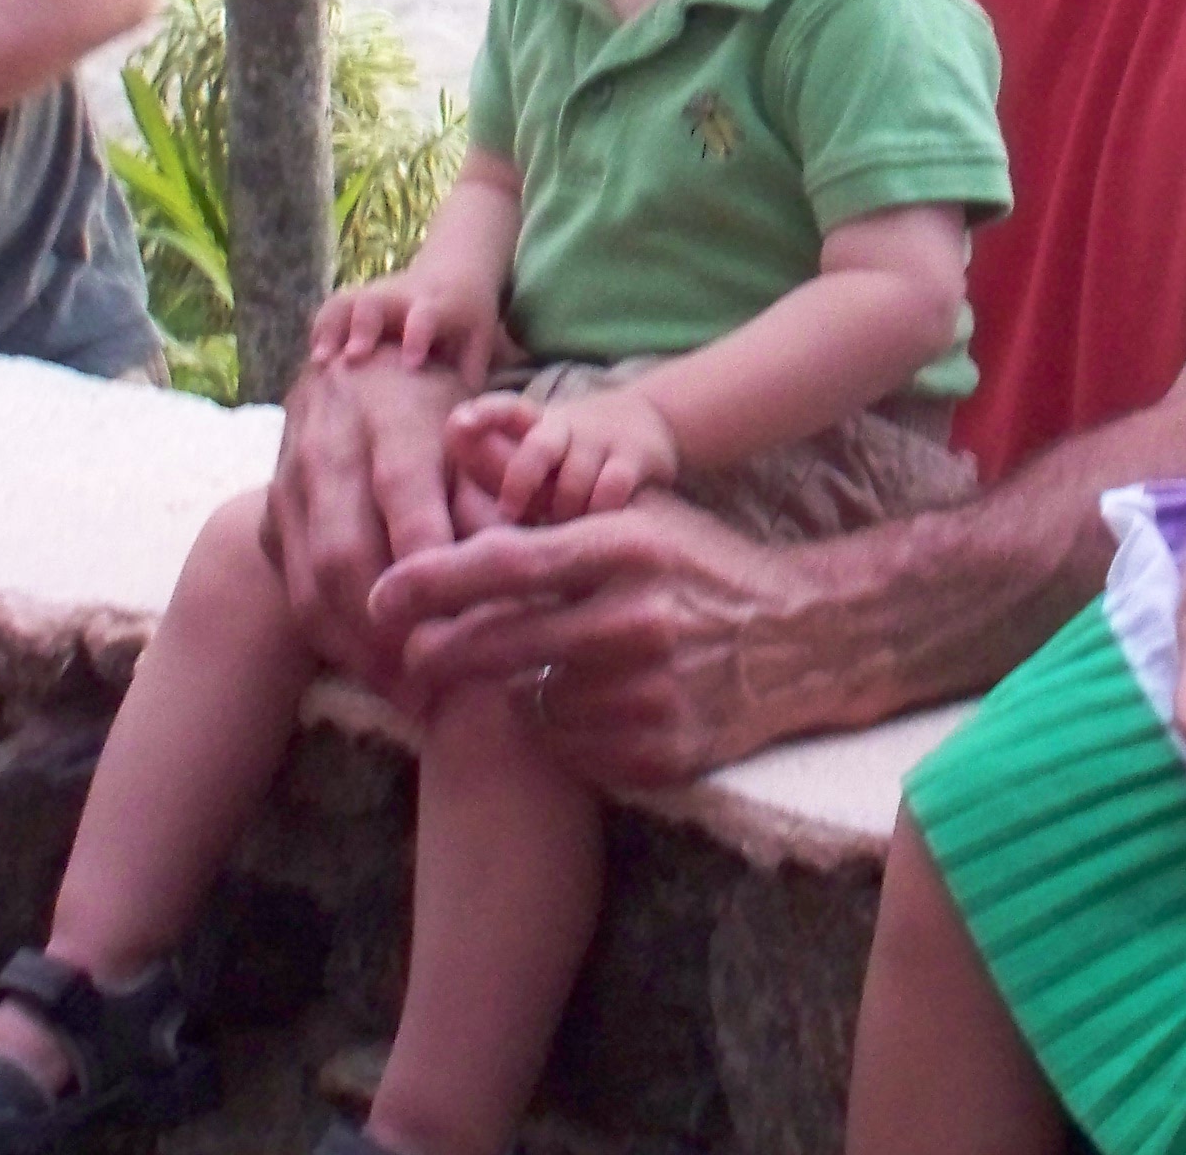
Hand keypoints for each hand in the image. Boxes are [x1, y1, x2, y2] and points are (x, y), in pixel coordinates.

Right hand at [261, 349, 470, 677]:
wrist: (355, 365)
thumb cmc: (436, 406)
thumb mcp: (474, 430)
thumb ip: (489, 493)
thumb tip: (514, 568)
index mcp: (391, 416)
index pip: (406, 500)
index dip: (431, 569)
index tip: (469, 628)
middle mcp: (329, 449)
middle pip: (345, 554)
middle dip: (389, 632)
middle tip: (438, 688)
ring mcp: (289, 486)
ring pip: (312, 585)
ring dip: (360, 652)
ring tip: (411, 698)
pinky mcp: (272, 520)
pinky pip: (295, 595)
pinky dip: (335, 642)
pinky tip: (377, 673)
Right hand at [313, 269, 501, 378]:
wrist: (454, 271)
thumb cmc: (468, 319)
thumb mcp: (480, 341)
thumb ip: (470, 376)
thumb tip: (461, 421)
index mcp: (437, 305)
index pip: (426, 314)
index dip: (417, 334)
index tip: (411, 361)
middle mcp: (401, 297)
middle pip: (375, 302)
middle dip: (362, 327)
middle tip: (353, 358)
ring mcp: (375, 296)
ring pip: (346, 302)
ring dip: (330, 329)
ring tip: (319, 362)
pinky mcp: (356, 300)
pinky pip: (331, 310)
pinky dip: (320, 333)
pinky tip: (313, 363)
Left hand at [374, 493, 818, 788]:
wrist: (804, 639)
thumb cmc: (700, 567)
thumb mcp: (632, 512)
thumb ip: (538, 482)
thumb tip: (454, 434)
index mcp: (625, 548)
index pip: (510, 564)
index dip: (436, 581)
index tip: (380, 596)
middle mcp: (637, 618)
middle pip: (504, 645)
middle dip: (444, 653)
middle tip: (412, 657)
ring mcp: (652, 691)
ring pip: (534, 705)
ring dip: (529, 693)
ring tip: (567, 670)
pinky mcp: (663, 751)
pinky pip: (574, 751)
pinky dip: (571, 733)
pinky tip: (603, 705)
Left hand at [453, 385, 678, 521]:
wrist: (648, 422)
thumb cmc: (570, 452)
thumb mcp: (532, 449)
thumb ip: (491, 462)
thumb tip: (437, 486)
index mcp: (533, 423)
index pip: (505, 410)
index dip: (482, 415)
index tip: (459, 422)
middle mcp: (565, 426)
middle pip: (537, 448)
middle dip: (520, 482)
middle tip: (509, 515)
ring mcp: (601, 439)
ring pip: (574, 481)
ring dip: (563, 512)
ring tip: (560, 532)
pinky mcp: (636, 456)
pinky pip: (613, 488)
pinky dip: (601, 511)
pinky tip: (599, 527)